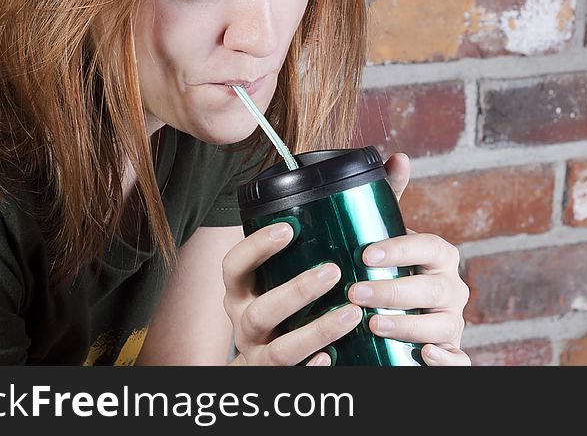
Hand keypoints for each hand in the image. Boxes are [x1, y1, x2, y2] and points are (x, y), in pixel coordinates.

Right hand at [221, 222, 360, 365]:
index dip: (255, 247)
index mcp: (240, 294)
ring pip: (282, 350)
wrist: (258, 367)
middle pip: (261, 311)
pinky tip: (332, 356)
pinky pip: (295, 376)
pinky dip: (312, 367)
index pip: (234, 267)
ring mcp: (260, 356)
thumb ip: (292, 257)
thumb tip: (341, 210)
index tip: (287, 229)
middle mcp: (244, 325)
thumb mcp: (270, 284)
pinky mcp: (279, 377)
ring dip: (317, 331)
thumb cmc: (274, 310)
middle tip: (332, 272)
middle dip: (296, 292)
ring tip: (351, 313)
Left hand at [347, 152, 471, 365]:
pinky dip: (445, 360)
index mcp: (440, 258)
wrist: (400, 316)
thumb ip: (390, 201)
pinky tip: (421, 355)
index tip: (367, 253)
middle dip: (394, 290)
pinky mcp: (450, 354)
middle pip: (434, 288)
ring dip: (410, 325)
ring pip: (442, 325)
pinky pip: (458, 360)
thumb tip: (398, 156)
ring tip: (374, 324)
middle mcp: (452, 289)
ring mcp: (452, 323)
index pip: (431, 246)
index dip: (402, 249)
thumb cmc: (392, 272)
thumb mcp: (390, 238)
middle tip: (355, 291)